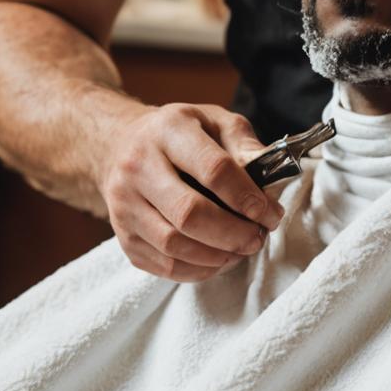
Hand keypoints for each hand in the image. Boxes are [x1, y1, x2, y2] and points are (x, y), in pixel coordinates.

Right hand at [96, 102, 284, 281]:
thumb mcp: (214, 120)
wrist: (120, 144)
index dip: (246, 197)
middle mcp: (138, 166)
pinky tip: (218, 259)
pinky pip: (163, 265)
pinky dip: (197, 270)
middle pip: (189, 214)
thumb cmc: (178, 133)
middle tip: (258, 238)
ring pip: (173, 245)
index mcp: (168, 131)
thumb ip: (244, 144)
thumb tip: (271, 176)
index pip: (212, 169)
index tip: (268, 213)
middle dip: (233, 233)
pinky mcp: (123, 235)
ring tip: (241, 250)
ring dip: (217, 256)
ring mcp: (124, 204)